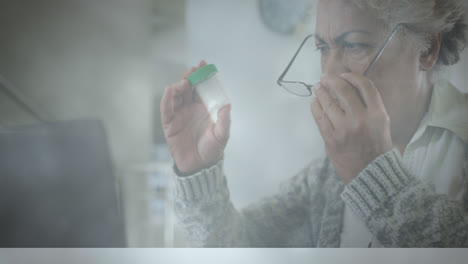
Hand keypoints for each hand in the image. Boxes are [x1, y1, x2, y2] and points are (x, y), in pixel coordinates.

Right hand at [160, 60, 231, 174]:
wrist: (200, 166)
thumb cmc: (212, 150)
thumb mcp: (222, 135)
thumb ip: (224, 121)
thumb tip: (227, 105)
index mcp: (204, 108)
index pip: (201, 88)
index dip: (202, 75)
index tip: (203, 64)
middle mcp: (190, 109)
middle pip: (187, 88)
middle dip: (189, 77)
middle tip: (192, 71)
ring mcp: (179, 115)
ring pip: (176, 95)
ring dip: (178, 86)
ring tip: (183, 83)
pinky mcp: (169, 123)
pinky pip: (166, 108)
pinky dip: (167, 98)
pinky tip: (170, 90)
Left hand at [310, 73, 392, 183]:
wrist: (371, 175)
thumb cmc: (377, 150)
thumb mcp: (382, 126)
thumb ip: (370, 108)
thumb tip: (351, 89)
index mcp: (377, 115)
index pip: (364, 86)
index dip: (352, 77)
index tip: (344, 75)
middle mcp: (361, 119)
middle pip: (343, 90)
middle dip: (332, 80)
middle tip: (325, 78)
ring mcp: (344, 130)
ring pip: (328, 103)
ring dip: (320, 92)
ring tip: (317, 87)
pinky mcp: (331, 140)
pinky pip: (319, 118)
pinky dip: (315, 107)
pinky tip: (314, 103)